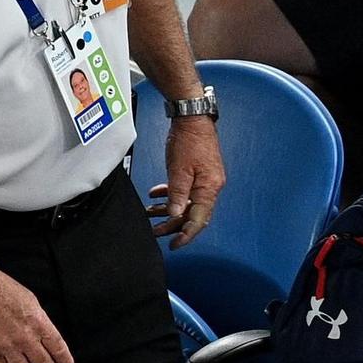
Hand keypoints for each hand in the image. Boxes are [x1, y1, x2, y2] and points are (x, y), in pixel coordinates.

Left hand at [147, 115, 225, 250]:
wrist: (192, 118)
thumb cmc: (189, 139)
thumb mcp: (179, 170)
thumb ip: (177, 194)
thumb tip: (176, 214)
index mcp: (209, 188)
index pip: (199, 219)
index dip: (186, 234)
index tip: (175, 244)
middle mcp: (210, 186)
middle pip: (192, 213)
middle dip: (173, 224)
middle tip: (156, 232)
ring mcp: (205, 179)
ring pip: (187, 203)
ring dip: (169, 210)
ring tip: (151, 214)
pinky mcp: (198, 172)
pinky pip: (185, 191)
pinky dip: (171, 195)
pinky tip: (157, 195)